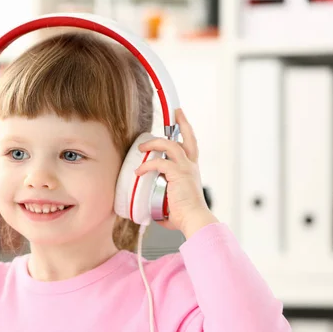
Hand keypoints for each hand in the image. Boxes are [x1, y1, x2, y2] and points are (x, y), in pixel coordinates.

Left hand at [134, 108, 217, 237]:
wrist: (194, 220)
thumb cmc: (185, 216)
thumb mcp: (172, 203)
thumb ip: (162, 201)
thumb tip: (151, 210)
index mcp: (191, 171)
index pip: (190, 146)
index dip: (186, 131)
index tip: (180, 119)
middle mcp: (191, 166)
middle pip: (188, 138)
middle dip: (182, 122)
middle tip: (175, 112)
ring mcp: (185, 168)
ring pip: (170, 145)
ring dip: (154, 143)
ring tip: (141, 148)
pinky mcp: (178, 174)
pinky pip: (159, 162)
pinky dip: (147, 165)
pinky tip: (138, 171)